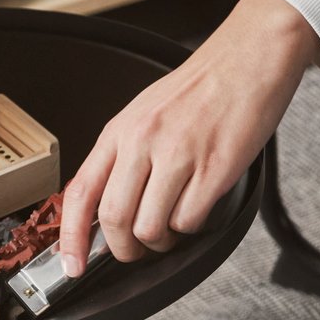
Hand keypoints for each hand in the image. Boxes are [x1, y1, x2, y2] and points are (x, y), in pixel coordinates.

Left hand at [58, 0, 319, 272]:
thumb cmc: (202, 86)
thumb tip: (105, 205)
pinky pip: (189, 221)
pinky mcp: (214, 168)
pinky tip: (198, 207)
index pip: (81, 193)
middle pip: (114, 220)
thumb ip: (123, 155)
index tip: (72, 264)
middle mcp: (142, 142)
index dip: (70, 237)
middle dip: (124, 249)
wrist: (249, 55)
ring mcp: (178, 155)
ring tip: (172, 227)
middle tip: (137, 249)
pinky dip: (191, 226)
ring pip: (150, 228)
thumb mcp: (144, 113)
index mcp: (120, 131)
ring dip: (160, 241)